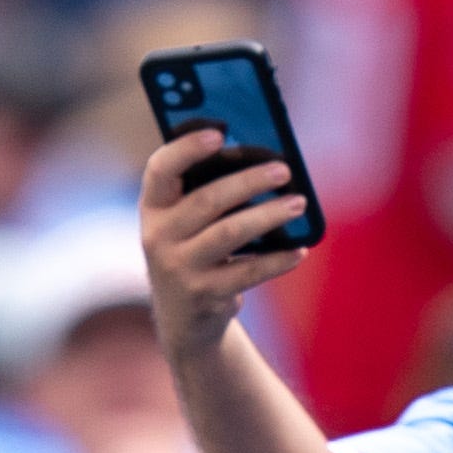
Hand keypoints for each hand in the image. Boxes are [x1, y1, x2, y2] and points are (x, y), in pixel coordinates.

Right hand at [139, 130, 309, 357]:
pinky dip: (277, 260)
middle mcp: (158, 237)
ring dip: (269, 216)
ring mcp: (179, 269)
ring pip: (230, 233)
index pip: (161, 169)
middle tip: (284, 170)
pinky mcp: (204, 295)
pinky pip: (248, 272)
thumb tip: (261, 158)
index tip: (219, 133)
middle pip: (207, 200)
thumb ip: (207, 188)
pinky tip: (299, 250)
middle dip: (249, 181)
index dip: (186, 148)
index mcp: (153, 208)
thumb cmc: (194, 250)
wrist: (184, 318)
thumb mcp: (186, 222)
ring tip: (299, 204)